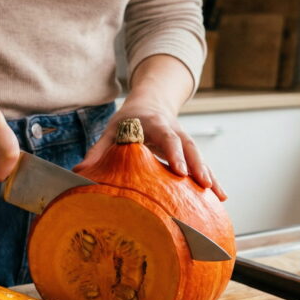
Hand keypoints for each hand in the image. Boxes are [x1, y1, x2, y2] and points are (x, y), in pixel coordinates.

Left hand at [75, 92, 227, 200]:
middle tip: (203, 184)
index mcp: (155, 124)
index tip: (179, 171)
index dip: (174, 153)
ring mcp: (185, 140)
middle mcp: (174, 131)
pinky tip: (221, 196)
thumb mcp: (111, 130)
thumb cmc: (129, 119)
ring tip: (217, 195)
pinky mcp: (189, 152)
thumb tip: (78, 171)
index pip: (167, 137)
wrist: (150, 103)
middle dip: (197, 165)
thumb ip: (98, 150)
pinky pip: (203, 165)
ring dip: (209, 174)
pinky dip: (213, 179)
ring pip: (199, 157)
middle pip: (189, 147)